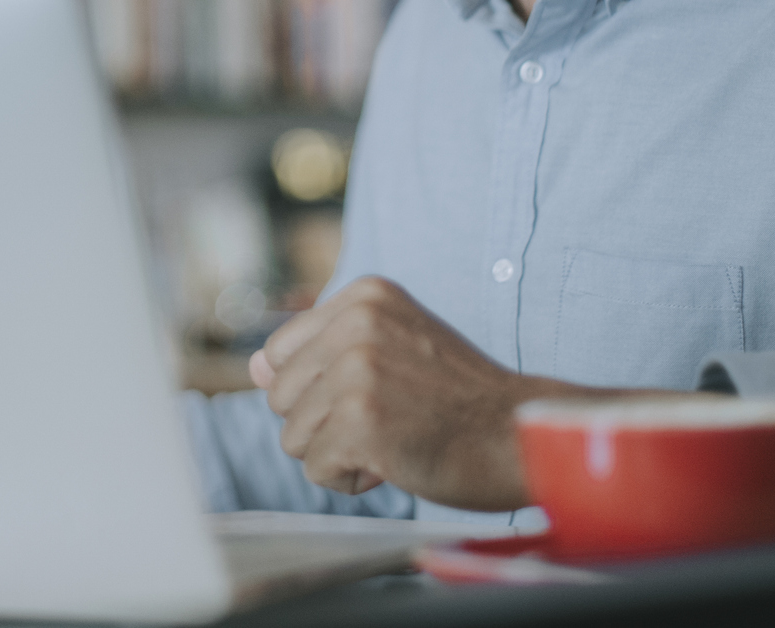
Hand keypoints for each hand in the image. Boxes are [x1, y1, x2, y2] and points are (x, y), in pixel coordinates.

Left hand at [248, 276, 596, 509]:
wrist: (522, 436)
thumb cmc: (460, 400)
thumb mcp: (393, 349)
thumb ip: (321, 352)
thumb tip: (252, 367)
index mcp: (364, 297)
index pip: (280, 353)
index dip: (319, 389)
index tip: (376, 391)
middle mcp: (357, 323)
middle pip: (279, 397)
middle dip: (325, 423)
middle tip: (389, 420)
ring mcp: (358, 370)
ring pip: (293, 437)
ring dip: (338, 452)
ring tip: (395, 437)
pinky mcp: (360, 421)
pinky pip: (316, 469)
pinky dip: (351, 478)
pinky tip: (397, 461)